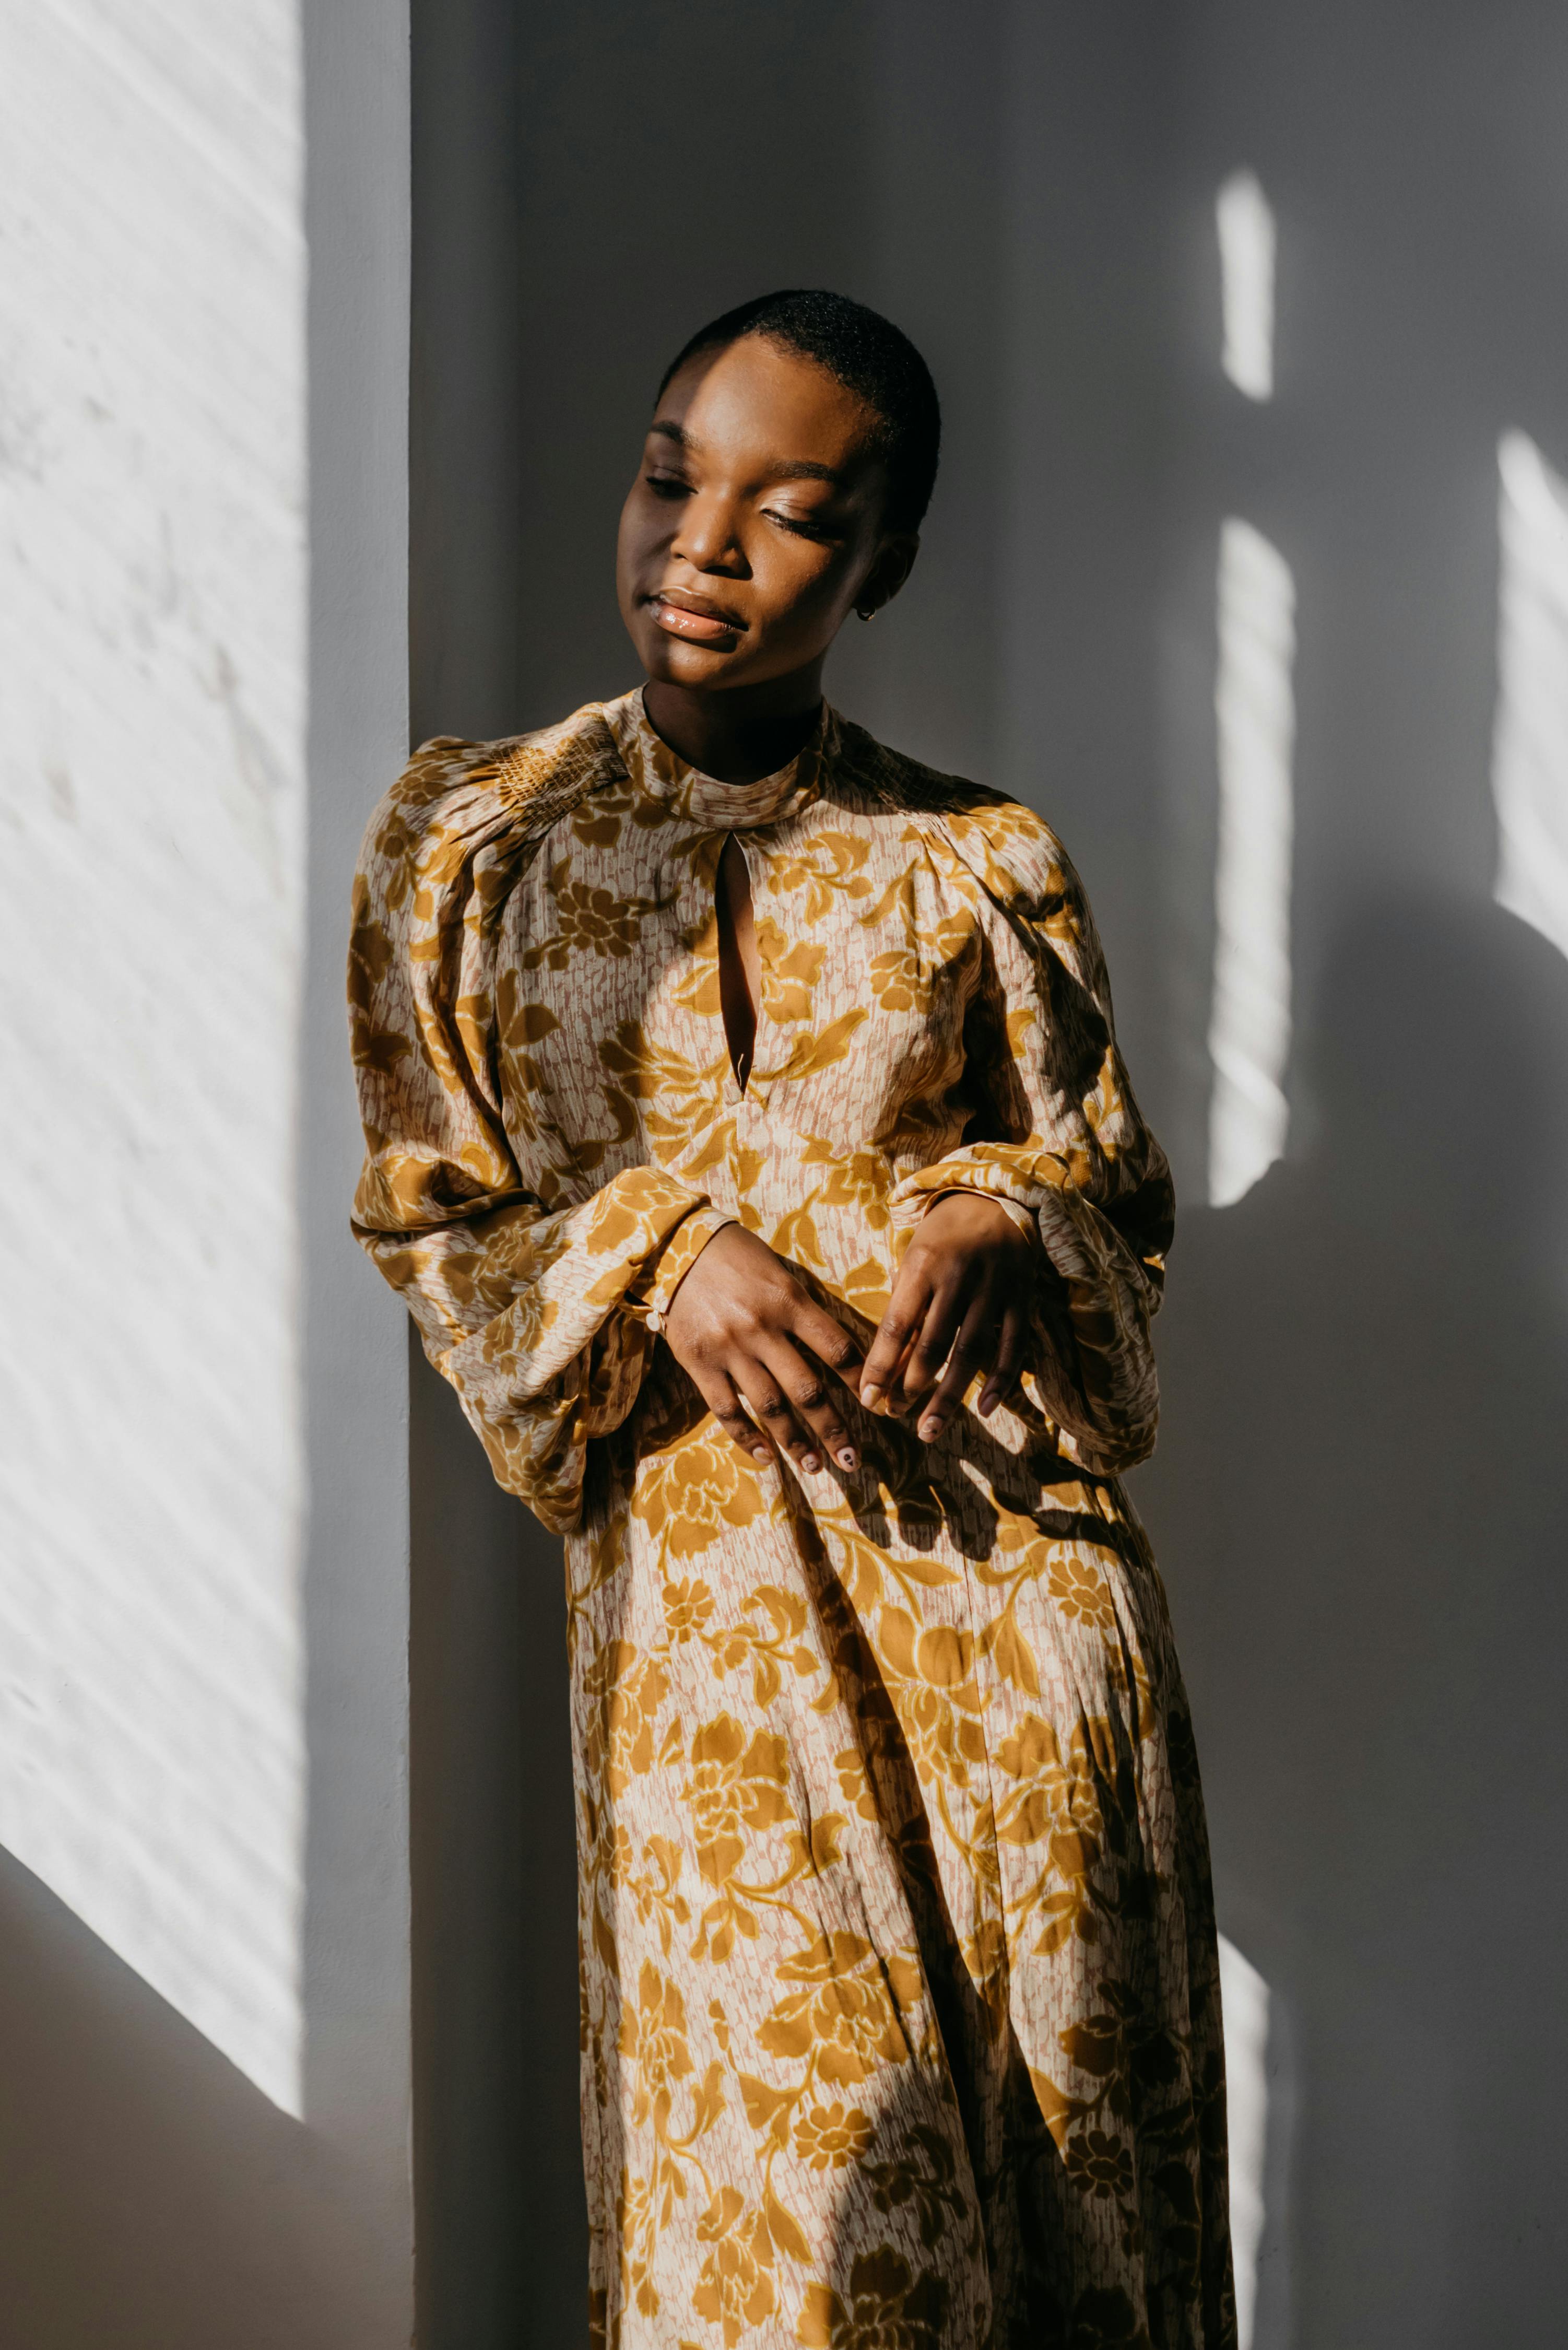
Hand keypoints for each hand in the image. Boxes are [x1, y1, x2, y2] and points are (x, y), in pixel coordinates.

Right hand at [662, 1223, 863, 1474]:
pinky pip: (727, 1409)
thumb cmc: (736, 1257)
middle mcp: (763, 1329)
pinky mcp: (699, 1363)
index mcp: (790, 1302)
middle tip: (851, 1460)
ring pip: (770, 1407)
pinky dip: (747, 1437)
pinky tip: (766, 1458)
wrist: (676, 1248)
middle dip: (832, 1430)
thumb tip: (836, 1354)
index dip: (860, 1380)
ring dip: (795, 1442)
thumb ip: (804, 1312)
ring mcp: (730, 1349)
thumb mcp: (780, 1273)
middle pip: (807, 1390)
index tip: (874, 1405)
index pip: (837, 1349)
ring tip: (814, 1467)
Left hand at [859, 1193, 1033, 1440]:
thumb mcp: (914, 1259)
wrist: (996, 1198)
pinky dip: (1001, 1381)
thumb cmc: (943, 1235)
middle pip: (932, 1346)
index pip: (896, 1326)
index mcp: (923, 1266)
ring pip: (970, 1353)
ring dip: (949, 1397)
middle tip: (895, 1417)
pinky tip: (986, 1408)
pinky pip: (1013, 1347)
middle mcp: (959, 1279)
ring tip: (930, 1429)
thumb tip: (888, 1366)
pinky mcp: (1023, 1298)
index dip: (881, 1367)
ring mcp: (995, 1290)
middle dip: (910, 1388)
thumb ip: (905, 1307)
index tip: (867, 1401)